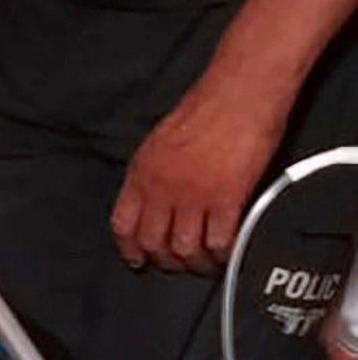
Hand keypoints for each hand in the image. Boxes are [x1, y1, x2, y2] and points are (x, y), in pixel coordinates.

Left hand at [111, 81, 285, 273]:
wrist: (238, 93)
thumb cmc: (204, 109)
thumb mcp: (159, 142)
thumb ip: (153, 173)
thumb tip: (156, 200)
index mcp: (141, 173)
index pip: (122, 224)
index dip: (129, 248)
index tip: (137, 259)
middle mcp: (162, 189)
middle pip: (153, 242)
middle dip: (163, 261)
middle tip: (175, 266)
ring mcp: (193, 196)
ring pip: (184, 249)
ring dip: (193, 264)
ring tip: (203, 266)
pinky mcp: (226, 198)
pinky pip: (218, 241)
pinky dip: (221, 255)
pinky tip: (226, 255)